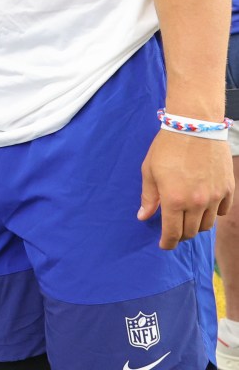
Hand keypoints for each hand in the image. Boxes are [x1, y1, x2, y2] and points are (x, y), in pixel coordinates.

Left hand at [138, 129, 233, 248]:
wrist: (195, 126)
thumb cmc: (167, 146)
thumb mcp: (150, 170)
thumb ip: (148, 196)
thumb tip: (143, 217)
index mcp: (174, 199)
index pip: (172, 233)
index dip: (168, 243)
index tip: (164, 245)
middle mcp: (196, 203)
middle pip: (191, 232)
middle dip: (180, 234)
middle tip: (174, 229)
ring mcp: (214, 197)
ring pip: (207, 224)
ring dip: (196, 224)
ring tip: (188, 217)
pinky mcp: (228, 189)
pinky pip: (222, 211)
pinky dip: (214, 213)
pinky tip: (205, 205)